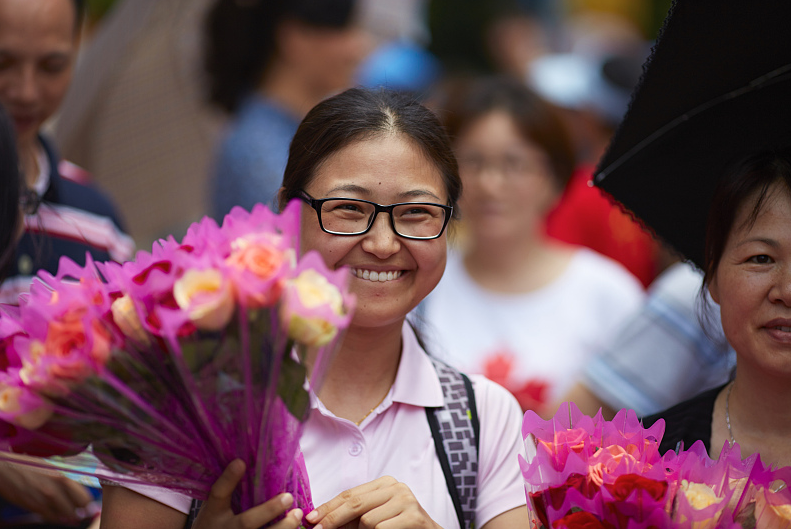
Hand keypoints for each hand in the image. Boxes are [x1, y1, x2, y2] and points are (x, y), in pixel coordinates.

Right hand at [0, 462, 91, 523]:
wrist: (6, 468)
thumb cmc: (32, 464)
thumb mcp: (54, 465)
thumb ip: (68, 477)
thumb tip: (82, 487)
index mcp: (63, 476)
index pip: (84, 497)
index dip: (90, 504)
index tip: (93, 508)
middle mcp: (55, 489)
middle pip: (76, 509)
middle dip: (81, 512)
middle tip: (83, 513)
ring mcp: (43, 499)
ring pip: (63, 515)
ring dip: (69, 516)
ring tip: (72, 515)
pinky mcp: (32, 506)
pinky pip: (49, 517)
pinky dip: (56, 518)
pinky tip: (58, 515)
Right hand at [193, 459, 303, 528]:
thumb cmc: (217, 525)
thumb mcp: (215, 509)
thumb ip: (228, 491)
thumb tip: (245, 461)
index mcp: (213, 514)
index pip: (218, 494)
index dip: (228, 479)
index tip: (240, 462)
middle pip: (246, 522)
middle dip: (268, 510)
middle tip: (288, 497)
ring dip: (284, 527)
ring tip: (298, 514)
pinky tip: (296, 528)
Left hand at [305, 476, 439, 528]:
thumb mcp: (373, 519)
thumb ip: (352, 517)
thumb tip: (320, 520)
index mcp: (385, 484)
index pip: (349, 493)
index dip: (328, 507)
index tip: (311, 518)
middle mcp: (397, 487)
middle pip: (354, 503)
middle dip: (333, 519)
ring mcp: (407, 500)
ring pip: (367, 520)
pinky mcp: (414, 516)